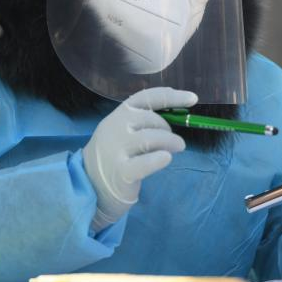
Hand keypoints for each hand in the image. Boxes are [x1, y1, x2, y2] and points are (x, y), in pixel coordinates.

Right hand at [82, 86, 196, 228]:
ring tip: (178, 148)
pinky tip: (166, 158)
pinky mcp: (121, 172)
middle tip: (175, 141)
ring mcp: (117, 150)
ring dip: (170, 141)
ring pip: (150, 138)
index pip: (147, 97)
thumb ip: (142, 121)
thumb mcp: (122, 131)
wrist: (88, 185)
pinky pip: (144, 163)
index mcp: (118, 114)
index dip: (171, 96)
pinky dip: (158, 159)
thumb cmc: (112, 156)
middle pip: (150, 118)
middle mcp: (116, 128)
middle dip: (168, 127)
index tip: (193, 99)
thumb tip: (175, 114)